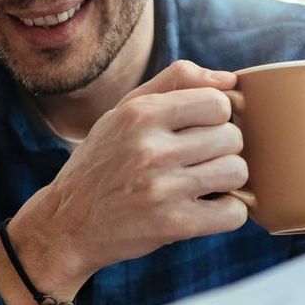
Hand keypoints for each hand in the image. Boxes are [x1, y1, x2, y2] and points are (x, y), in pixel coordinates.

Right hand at [14, 61, 245, 289]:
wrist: (67, 224)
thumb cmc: (103, 162)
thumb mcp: (124, 112)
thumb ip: (174, 83)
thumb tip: (231, 80)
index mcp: (140, 114)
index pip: (217, 102)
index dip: (217, 117)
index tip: (201, 131)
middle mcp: (149, 148)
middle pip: (232, 137)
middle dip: (223, 149)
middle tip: (200, 161)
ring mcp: (161, 188)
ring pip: (237, 172)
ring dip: (228, 181)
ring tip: (204, 185)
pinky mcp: (171, 225)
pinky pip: (232, 212)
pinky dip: (228, 213)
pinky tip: (207, 210)